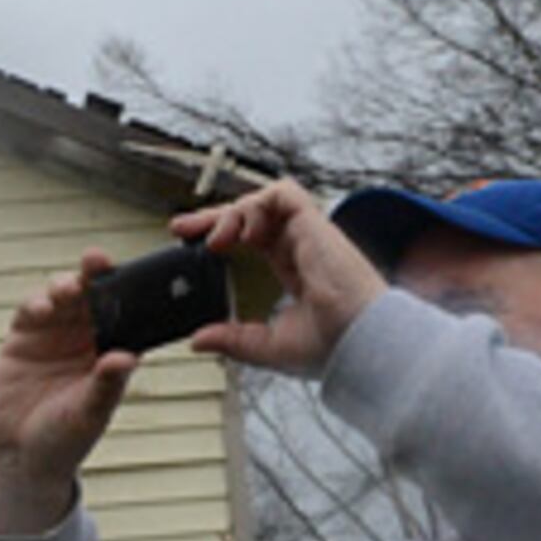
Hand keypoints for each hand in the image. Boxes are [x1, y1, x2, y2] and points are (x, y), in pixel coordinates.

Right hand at [0, 254, 139, 535]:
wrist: (21, 455)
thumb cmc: (66, 439)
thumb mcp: (89, 415)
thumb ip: (106, 386)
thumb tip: (126, 359)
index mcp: (110, 350)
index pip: (124, 312)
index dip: (128, 290)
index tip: (131, 274)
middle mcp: (84, 337)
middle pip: (92, 294)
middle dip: (94, 274)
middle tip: (95, 261)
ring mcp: (53, 334)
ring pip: (61, 295)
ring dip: (64, 285)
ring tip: (66, 290)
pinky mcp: (22, 337)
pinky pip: (29, 310)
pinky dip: (34, 304)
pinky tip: (40, 310)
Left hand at [180, 181, 381, 378]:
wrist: (360, 342)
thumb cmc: (332, 347)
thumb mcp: (269, 346)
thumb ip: (234, 339)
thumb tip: (198, 339)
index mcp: (293, 271)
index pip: (252, 240)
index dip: (222, 236)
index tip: (190, 246)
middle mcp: (300, 247)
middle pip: (251, 216)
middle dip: (212, 216)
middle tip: (180, 228)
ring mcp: (308, 234)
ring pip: (262, 201)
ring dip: (229, 212)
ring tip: (214, 240)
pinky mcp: (315, 224)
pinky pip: (282, 193)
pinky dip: (256, 204)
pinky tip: (242, 233)